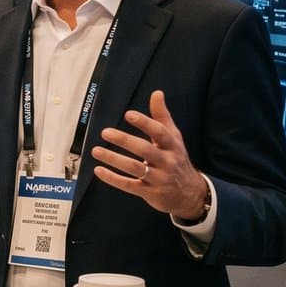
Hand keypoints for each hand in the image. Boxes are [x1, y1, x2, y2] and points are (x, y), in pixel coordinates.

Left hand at [90, 90, 209, 219]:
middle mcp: (167, 161)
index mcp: (173, 145)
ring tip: (96, 151)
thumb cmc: (176, 159)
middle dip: (125, 140)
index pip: (160, 132)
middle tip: (105, 132)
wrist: (189, 193)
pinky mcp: (149, 192)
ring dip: (114, 159)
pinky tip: (98, 170)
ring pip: (135, 168)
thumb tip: (157, 93)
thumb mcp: (173, 137)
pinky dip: (113, 179)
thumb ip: (162, 116)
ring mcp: (159, 178)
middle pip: (145, 150)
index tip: (129, 114)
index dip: (145, 123)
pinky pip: (129, 185)